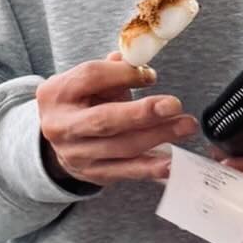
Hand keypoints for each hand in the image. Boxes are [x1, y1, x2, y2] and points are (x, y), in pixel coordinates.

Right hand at [38, 56, 197, 187]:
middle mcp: (62, 126)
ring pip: (121, 147)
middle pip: (105, 120)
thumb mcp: (85, 81)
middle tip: (174, 105)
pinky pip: (126, 171)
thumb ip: (113, 70)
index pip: (91, 77)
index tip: (151, 75)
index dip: (124, 74)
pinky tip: (172, 161)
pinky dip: (150, 167)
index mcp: (57, 93)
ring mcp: (76, 154)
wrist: (57, 136)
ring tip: (185, 126)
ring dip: (157, 137)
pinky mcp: (92, 174)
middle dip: (143, 113)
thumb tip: (142, 68)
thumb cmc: (78, 101)